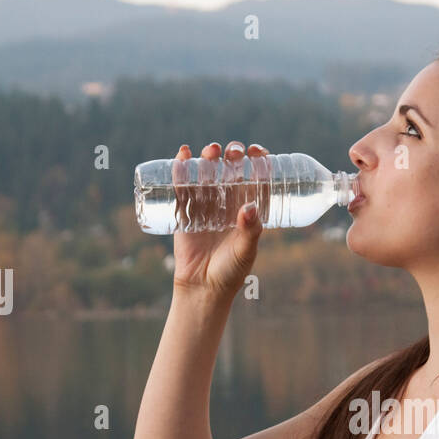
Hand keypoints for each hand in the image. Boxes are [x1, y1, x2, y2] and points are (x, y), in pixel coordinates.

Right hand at [171, 140, 266, 297]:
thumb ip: (250, 231)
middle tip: (233, 152)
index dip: (257, 162)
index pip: (255, 179)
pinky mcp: (184, 211)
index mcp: (247, 210)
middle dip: (232, 156)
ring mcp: (205, 206)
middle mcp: (227, 204)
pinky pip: (182, 186)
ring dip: (209, 158)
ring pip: (207, 174)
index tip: (256, 151)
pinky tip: (183, 154)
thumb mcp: (245, 251)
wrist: (202, 288)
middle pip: (230, 171)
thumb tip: (250, 206)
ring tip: (211, 150)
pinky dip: (181, 169)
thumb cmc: (230, 272)